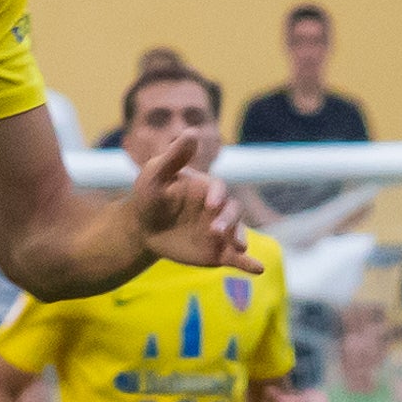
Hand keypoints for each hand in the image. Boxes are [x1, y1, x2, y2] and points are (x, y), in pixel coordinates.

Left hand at [127, 124, 250, 270]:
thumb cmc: (150, 194)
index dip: (217, 196)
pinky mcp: (218, 252)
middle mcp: (219, 209)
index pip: (219, 190)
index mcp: (208, 188)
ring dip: (239, 239)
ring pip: (238, 234)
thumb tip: (192, 131)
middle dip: (228, 221)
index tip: (210, 204)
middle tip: (216, 230)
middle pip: (233, 213)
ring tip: (238, 248)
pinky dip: (249, 263)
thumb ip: (174, 157)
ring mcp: (221, 231)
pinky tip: (258, 270)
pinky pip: (237, 259)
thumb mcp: (156, 174)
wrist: (143, 227)